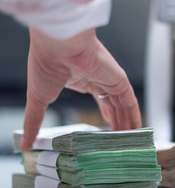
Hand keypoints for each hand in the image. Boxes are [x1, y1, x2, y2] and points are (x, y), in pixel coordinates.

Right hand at [19, 28, 141, 150]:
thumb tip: (24, 142)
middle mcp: (98, 78)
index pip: (98, 98)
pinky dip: (135, 115)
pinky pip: (131, 101)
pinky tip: (137, 129)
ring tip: (129, 141)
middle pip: (112, 104)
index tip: (106, 128)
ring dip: (126, 122)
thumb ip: (34, 122)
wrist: (59, 45)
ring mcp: (110, 79)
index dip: (104, 113)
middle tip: (119, 140)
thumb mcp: (39, 100)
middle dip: (116, 122)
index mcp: (80, 78)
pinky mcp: (120, 80)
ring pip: (122, 105)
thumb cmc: (46, 65)